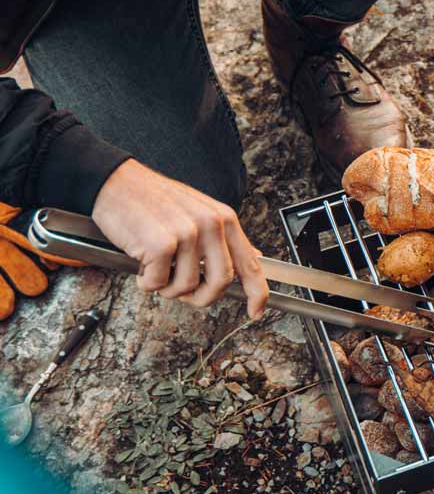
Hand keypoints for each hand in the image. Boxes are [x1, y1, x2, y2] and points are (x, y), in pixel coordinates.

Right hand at [92, 160, 268, 318]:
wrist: (115, 182)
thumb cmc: (153, 200)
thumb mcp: (199, 211)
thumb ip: (223, 237)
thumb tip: (253, 257)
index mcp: (224, 219)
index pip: (250, 263)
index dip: (258, 293)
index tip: (256, 312)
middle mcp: (211, 225)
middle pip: (221, 283)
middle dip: (202, 296)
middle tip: (183, 293)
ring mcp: (187, 234)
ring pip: (186, 287)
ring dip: (167, 287)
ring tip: (155, 268)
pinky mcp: (161, 244)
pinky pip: (158, 284)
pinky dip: (146, 282)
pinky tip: (141, 263)